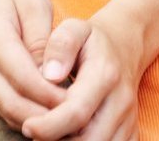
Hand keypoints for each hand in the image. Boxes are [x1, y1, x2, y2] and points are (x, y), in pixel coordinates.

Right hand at [0, 0, 67, 130]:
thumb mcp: (36, 6)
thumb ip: (42, 41)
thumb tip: (50, 76)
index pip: (22, 77)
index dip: (49, 93)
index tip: (76, 100)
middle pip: (11, 102)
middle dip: (44, 115)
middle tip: (75, 117)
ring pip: (7, 110)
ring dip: (37, 120)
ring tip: (67, 118)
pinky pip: (6, 107)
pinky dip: (29, 116)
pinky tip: (52, 114)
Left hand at [21, 10, 147, 140]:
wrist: (125, 47)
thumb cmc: (91, 41)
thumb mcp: (75, 29)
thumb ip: (61, 45)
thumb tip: (49, 74)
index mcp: (105, 75)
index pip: (76, 112)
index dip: (48, 126)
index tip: (27, 126)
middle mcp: (121, 101)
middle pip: (88, 140)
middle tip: (33, 132)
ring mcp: (128, 119)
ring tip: (49, 134)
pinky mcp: (131, 132)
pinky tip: (68, 137)